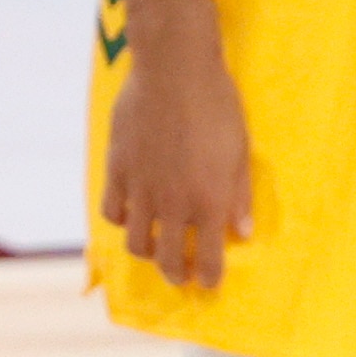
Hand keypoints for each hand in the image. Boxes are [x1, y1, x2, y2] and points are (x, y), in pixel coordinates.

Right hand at [100, 0, 252, 288]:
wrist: (174, 71)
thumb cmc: (218, 107)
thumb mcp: (242, 152)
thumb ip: (238, 196)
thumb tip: (242, 232)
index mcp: (209, 202)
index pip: (208, 258)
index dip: (208, 277)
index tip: (208, 285)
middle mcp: (172, 203)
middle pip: (167, 258)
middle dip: (176, 274)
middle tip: (181, 277)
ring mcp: (141, 188)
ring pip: (135, 241)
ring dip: (146, 252)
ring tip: (156, 249)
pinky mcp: (116, 169)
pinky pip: (113, 210)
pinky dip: (122, 220)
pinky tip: (132, 216)